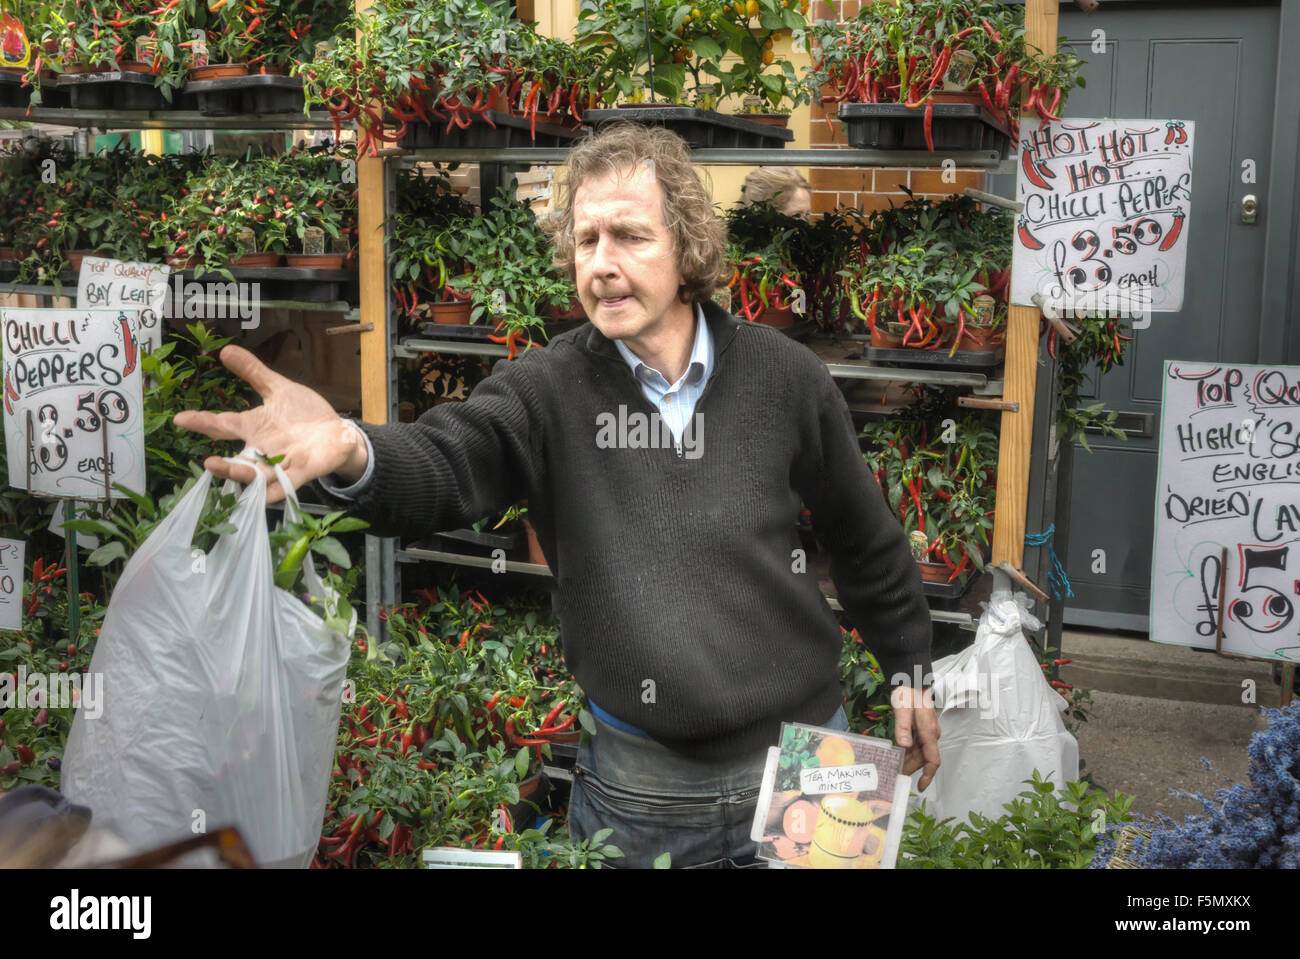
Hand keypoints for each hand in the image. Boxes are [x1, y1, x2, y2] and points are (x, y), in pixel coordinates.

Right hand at [172, 345, 367, 503]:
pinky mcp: (302, 472)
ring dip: (243, 475)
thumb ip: (253, 372)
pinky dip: (274, 491)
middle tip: (207, 462)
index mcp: (254, 427)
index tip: (180, 418)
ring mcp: (281, 463)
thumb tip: (225, 350)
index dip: (201, 422)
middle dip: (223, 464)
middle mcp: (263, 449)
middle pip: (238, 460)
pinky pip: (285, 485)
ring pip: (257, 475)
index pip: (223, 425)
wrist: (337, 431)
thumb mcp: (278, 388)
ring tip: (229, 472)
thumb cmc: (304, 413)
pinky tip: (263, 495)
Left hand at [891, 684, 940, 791]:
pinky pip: (918, 745)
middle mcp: (931, 734)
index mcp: (929, 731)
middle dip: (912, 768)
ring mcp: (928, 731)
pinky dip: (910, 752)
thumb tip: (904, 746)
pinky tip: (900, 753)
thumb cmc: (908, 692)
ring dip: (910, 760)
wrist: (912, 680)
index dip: (928, 776)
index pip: (933, 760)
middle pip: (924, 758)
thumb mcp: (902, 709)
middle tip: (897, 774)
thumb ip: (903, 727)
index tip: (920, 787)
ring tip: (896, 766)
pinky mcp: (923, 728)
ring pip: (921, 753)